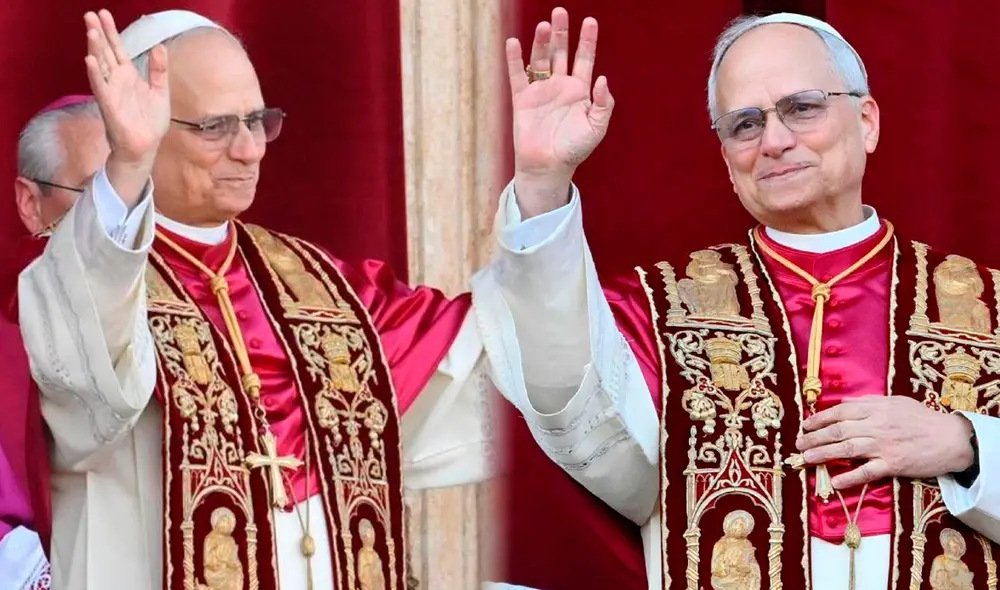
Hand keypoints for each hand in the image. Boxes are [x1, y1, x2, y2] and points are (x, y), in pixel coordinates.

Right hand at [84, 10, 169, 203]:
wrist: (146, 147)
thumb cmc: (150, 121)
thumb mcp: (160, 92)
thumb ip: (159, 70)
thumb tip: (159, 46)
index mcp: (129, 76)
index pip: (118, 49)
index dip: (111, 32)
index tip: (103, 14)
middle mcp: (117, 81)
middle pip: (105, 52)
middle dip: (98, 33)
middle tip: (89, 14)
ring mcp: (111, 92)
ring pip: (100, 66)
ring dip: (94, 49)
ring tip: (90, 31)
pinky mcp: (109, 106)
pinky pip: (100, 88)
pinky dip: (95, 74)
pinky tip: (89, 60)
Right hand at [506, 8, 613, 217]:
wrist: (548, 167)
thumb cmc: (574, 150)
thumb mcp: (596, 128)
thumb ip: (603, 104)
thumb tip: (602, 79)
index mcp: (579, 91)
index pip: (584, 59)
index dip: (587, 41)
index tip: (590, 21)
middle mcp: (559, 86)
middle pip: (560, 52)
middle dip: (561, 33)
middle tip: (560, 12)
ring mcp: (540, 91)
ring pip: (540, 59)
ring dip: (541, 42)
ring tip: (543, 26)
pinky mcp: (522, 99)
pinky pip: (518, 75)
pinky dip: (515, 60)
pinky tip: (514, 43)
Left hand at [796, 395, 974, 489]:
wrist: (951, 439)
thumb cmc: (922, 419)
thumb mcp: (895, 402)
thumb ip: (869, 402)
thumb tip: (844, 402)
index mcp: (876, 408)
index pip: (840, 411)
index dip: (820, 418)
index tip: (806, 425)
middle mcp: (876, 426)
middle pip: (838, 431)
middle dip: (815, 437)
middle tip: (798, 444)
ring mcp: (884, 446)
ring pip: (847, 449)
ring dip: (823, 454)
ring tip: (806, 459)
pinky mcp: (893, 465)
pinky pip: (867, 472)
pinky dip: (849, 477)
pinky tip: (834, 481)